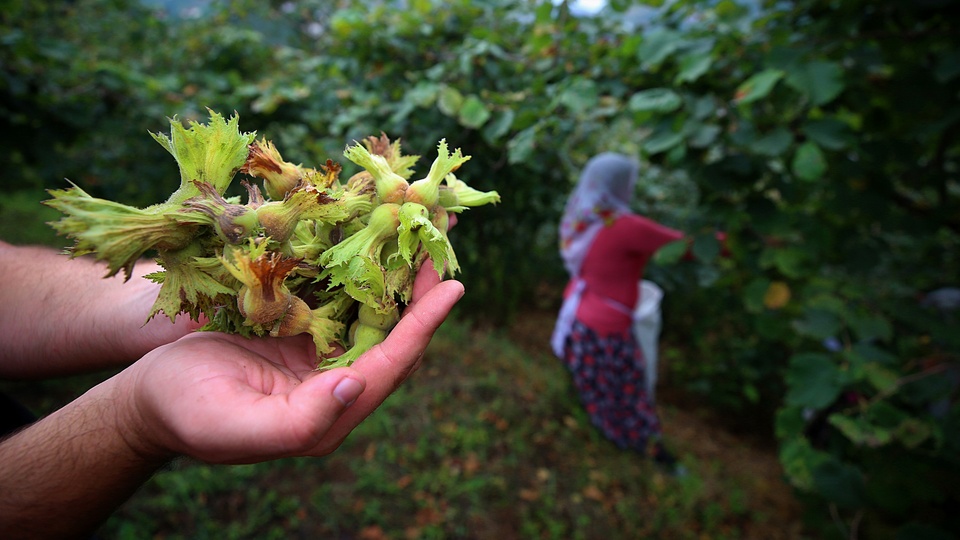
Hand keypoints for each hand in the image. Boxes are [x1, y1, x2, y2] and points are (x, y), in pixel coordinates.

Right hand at [114, 267, 463, 463]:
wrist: (149, 398)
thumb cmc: (185, 413)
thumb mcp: (234, 426)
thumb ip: (300, 421)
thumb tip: (355, 388)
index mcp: (329, 415)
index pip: (389, 367)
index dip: (422, 328)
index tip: (453, 289)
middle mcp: (337, 387)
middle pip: (394, 336)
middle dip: (421, 289)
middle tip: (443, 238)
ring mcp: (323, 359)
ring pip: (374, 312)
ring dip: (399, 272)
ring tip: (422, 228)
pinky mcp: (305, 334)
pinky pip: (345, 299)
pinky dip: (363, 268)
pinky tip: (375, 236)